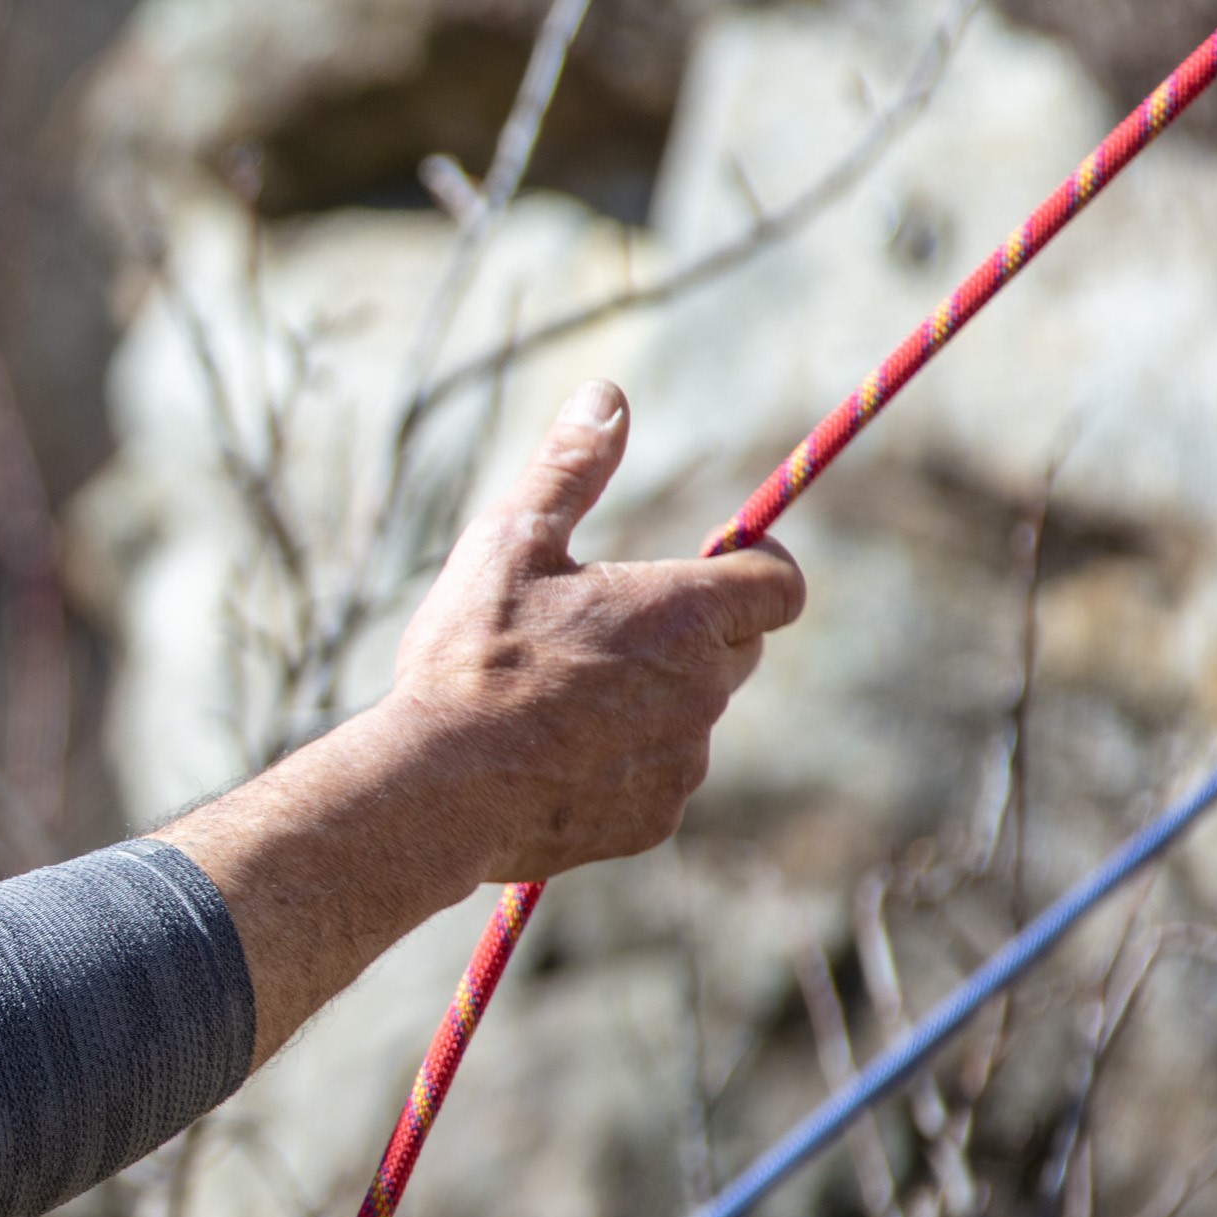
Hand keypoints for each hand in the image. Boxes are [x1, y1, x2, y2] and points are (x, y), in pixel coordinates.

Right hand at [378, 381, 803, 886]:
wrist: (438, 788)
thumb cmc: (474, 657)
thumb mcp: (511, 542)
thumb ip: (570, 468)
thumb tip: (607, 397)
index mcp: (684, 614)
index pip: (778, 585)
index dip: (754, 568)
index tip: (711, 563)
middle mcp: (704, 690)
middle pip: (736, 651)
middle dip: (690, 636)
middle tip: (602, 630)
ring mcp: (683, 761)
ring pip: (691, 718)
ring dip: (650, 702)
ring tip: (557, 701)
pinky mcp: (654, 820)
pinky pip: (657, 779)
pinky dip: (621, 765)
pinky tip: (551, 759)